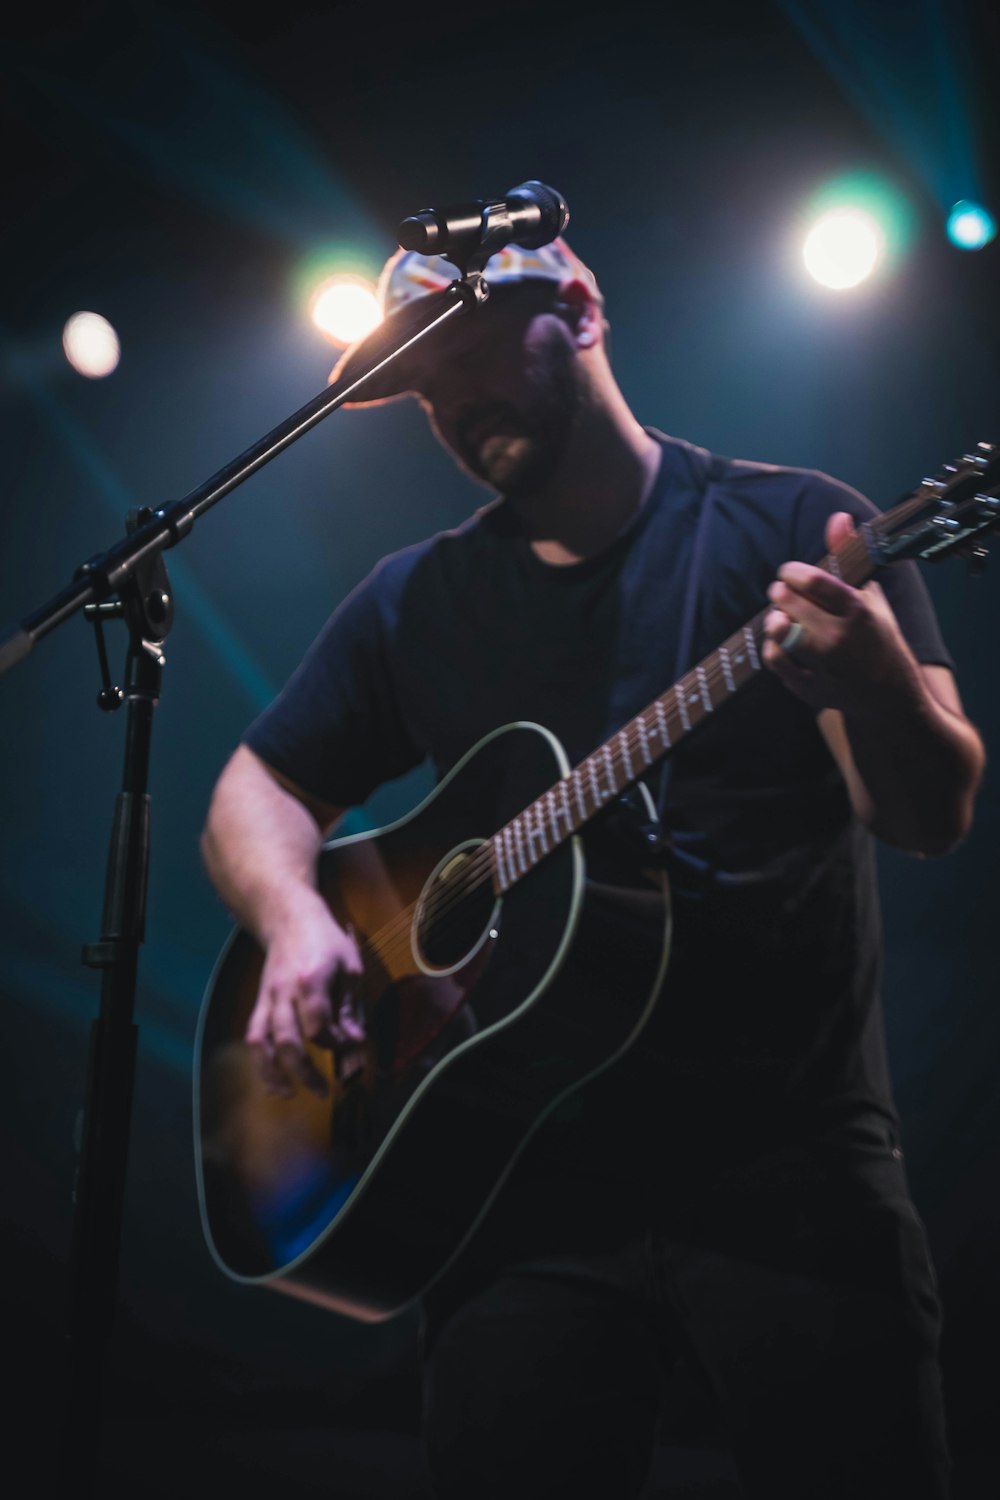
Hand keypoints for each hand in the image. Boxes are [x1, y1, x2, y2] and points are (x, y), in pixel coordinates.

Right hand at [245, 893, 364, 1098]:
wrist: (289, 918)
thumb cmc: (326, 941)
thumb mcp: (350, 967)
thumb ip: (351, 1008)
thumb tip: (355, 1043)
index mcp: (309, 980)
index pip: (319, 1027)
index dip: (335, 1043)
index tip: (350, 1044)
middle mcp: (283, 992)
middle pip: (287, 1041)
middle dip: (304, 1071)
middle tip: (323, 1091)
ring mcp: (266, 998)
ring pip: (260, 1042)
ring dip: (272, 1073)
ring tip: (287, 1094)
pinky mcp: (259, 1003)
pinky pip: (254, 1035)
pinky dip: (260, 1061)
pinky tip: (273, 1079)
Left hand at [762, 511, 921, 713]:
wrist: (890, 695)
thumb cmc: (878, 637)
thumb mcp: (870, 595)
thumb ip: (849, 556)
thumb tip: (837, 517)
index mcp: (859, 611)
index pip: (814, 581)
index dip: (792, 572)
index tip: (789, 573)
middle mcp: (841, 638)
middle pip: (790, 604)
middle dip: (780, 593)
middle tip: (782, 593)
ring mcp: (825, 665)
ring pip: (779, 632)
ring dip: (773, 619)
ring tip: (781, 616)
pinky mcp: (809, 688)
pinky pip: (774, 660)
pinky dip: (771, 647)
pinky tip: (780, 640)